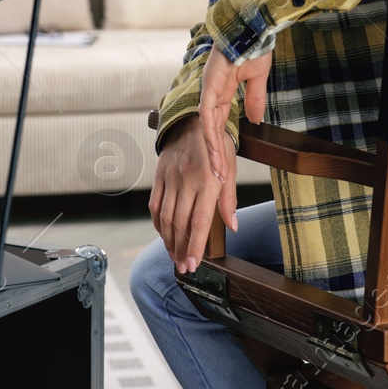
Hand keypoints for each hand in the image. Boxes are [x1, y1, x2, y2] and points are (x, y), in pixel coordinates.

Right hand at [149, 118, 236, 273]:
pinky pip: (155, 205)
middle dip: (181, 250)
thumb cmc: (216, 146)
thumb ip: (229, 199)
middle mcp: (186, 181)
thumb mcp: (229, 168)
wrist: (191, 120)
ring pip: (165, 217)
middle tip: (184, 268)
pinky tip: (164, 236)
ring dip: (168, 241)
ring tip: (174, 257)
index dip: (196, 245)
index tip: (193, 264)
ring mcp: (170, 179)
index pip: (200, 220)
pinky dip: (157, 224)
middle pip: (180, 223)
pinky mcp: (159, 177)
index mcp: (208, 180)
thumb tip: (233, 227)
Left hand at [198, 45, 270, 184]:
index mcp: (223, 89)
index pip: (220, 122)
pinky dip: (211, 137)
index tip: (225, 161)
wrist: (251, 25)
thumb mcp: (257, 78)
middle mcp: (212, 92)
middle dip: (215, 155)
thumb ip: (254, 99)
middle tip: (218, 179)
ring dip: (212, 153)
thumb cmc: (254, 44)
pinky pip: (209, 117)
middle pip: (211, 131)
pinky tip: (215, 153)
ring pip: (207, 129)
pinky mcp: (209, 87)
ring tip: (217, 175)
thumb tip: (254, 120)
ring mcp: (208, 90)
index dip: (221, 143)